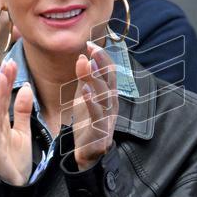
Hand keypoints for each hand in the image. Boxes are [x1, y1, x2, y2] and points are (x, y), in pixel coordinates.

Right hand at [0, 59, 33, 185]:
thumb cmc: (15, 159)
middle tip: (6, 63)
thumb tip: (26, 87)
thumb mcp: (23, 131)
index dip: (6, 80)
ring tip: (1, 79)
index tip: (11, 62)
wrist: (14, 186)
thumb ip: (23, 111)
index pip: (3, 97)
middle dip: (1, 82)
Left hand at [71, 42, 118, 170]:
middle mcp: (112, 104)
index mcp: (109, 95)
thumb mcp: (85, 97)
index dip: (102, 57)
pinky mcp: (100, 130)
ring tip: (86, 64)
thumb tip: (85, 56)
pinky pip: (97, 115)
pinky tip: (85, 90)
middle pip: (110, 81)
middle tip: (92, 48)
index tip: (91, 44)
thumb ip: (86, 79)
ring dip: (95, 79)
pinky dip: (92, 102)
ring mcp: (108, 117)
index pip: (109, 72)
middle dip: (101, 63)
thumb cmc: (87, 122)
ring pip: (104, 96)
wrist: (87, 153)